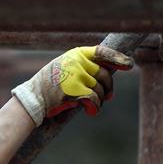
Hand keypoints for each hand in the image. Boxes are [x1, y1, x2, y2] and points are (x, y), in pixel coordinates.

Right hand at [10, 45, 133, 125]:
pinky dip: (95, 107)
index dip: (117, 58)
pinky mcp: (73, 91)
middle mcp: (76, 62)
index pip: (101, 52)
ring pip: (100, 89)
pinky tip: (91, 111)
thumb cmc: (51, 86)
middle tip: (108, 97)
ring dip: (99, 101)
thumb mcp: (66, 68)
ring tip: (93, 106)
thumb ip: (85, 67)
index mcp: (76, 54)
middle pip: (104, 74)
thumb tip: (111, 72)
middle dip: (108, 88)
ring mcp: (75, 76)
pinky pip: (94, 99)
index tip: (129, 65)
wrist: (33, 98)